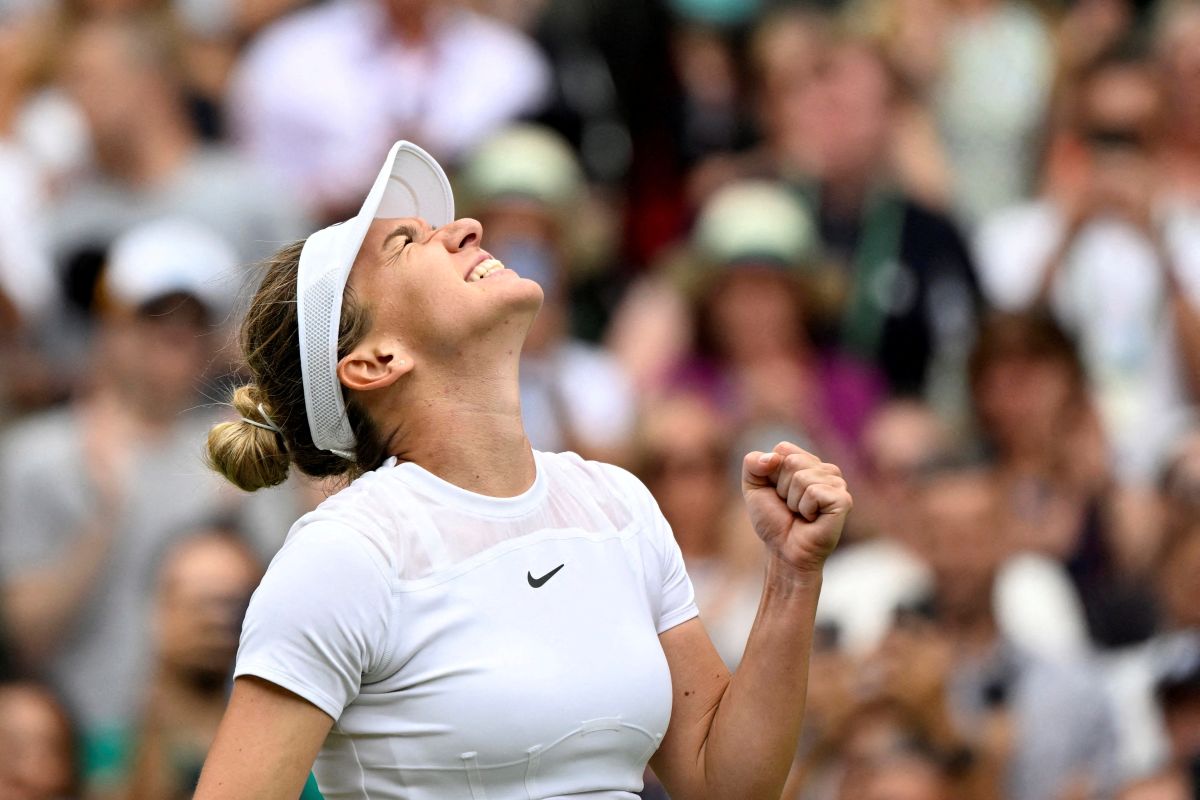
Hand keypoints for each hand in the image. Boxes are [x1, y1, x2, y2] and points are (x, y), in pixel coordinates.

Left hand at [741, 442, 850, 573]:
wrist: (784, 551)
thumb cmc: (773, 521)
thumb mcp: (753, 487)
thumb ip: (752, 463)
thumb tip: (772, 457)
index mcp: (807, 462)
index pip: (783, 449)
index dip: (772, 473)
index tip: (777, 493)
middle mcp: (825, 469)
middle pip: (792, 462)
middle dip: (782, 488)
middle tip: (790, 507)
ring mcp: (837, 483)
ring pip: (802, 477)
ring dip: (793, 501)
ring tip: (801, 514)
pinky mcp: (843, 500)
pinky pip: (814, 492)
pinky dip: (805, 509)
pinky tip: (812, 519)